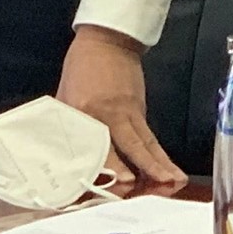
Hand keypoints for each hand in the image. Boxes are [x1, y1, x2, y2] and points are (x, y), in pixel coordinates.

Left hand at [56, 24, 182, 189]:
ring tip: (172, 184)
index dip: (110, 166)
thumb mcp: (64, 97)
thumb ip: (66, 127)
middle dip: (141, 172)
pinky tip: (172, 174)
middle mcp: (109, 116)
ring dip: (159, 167)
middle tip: (150, 193)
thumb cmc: (81, 68)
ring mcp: (128, 114)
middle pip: (127, 148)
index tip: (120, 184)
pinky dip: (161, 158)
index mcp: (84, 112)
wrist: (107, 41)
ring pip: (144, 145)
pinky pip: (150, 139)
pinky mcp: (140, 112)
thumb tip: (60, 159)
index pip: (97, 144)